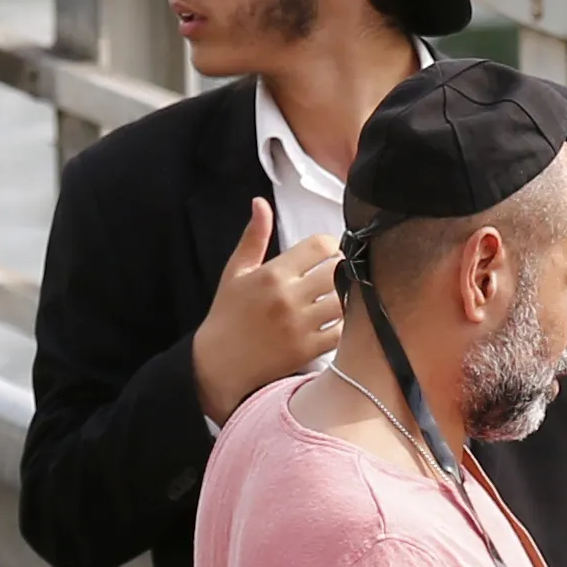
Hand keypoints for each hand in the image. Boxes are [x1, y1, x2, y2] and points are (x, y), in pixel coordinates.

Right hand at [192, 200, 342, 425]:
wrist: (218, 363)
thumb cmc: (227, 314)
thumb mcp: (236, 271)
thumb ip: (254, 236)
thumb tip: (260, 202)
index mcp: (273, 273)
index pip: (320, 245)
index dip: (331, 245)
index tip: (329, 253)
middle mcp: (288, 297)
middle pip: (338, 270)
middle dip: (343, 268)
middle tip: (341, 274)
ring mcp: (300, 325)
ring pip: (345, 300)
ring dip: (349, 296)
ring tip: (344, 296)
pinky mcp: (308, 350)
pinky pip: (342, 332)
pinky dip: (346, 326)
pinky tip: (339, 321)